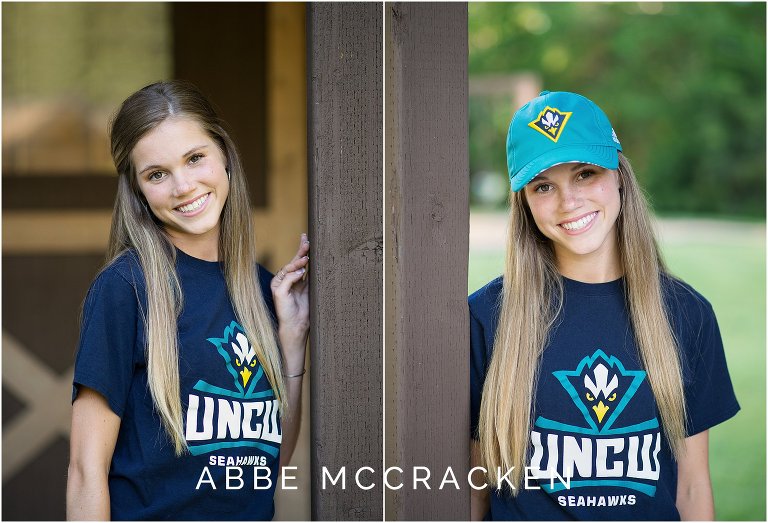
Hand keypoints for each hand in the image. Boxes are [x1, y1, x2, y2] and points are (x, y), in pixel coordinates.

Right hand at [271, 234, 309, 348]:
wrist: (298, 325)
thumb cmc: (305, 309)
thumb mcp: (312, 289)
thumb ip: (313, 276)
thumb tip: (320, 260)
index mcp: (293, 278)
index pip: (297, 260)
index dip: (302, 249)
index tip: (307, 237)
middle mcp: (284, 279)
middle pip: (293, 262)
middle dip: (300, 251)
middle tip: (307, 242)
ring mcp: (279, 285)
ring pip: (288, 269)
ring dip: (297, 262)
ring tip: (306, 257)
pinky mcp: (278, 292)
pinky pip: (286, 280)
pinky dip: (294, 275)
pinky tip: (302, 272)